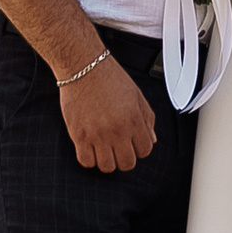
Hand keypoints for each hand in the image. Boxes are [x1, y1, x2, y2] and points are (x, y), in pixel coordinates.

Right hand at [61, 54, 158, 172]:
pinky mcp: (79, 135)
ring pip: (107, 167)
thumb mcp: (136, 95)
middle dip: (125, 157)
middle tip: (119, 148)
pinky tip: (90, 148)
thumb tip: (152, 138)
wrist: (82, 66)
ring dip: (107, 160)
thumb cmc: (108, 76)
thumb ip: (147, 118)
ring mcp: (97, 134)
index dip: (140, 148)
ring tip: (104, 148)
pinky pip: (86, 161)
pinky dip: (89, 159)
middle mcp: (117, 130)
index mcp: (134, 119)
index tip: (133, 143)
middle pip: (127, 163)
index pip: (145, 150)